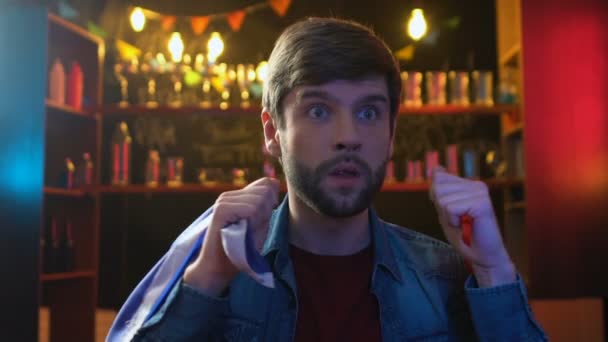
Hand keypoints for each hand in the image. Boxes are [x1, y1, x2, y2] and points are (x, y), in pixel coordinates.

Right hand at [184, 177, 279, 294]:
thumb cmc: (241, 249)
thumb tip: (275, 182)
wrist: (219, 268)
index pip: (266, 183)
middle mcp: (229, 195)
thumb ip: (267, 204)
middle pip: (265, 190)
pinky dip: (253, 221)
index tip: (262, 219)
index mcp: (238, 196)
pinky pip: (251, 208)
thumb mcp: (260, 223)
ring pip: (259, 199)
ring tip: (245, 230)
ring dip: (259, 219)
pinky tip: (242, 230)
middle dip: (266, 211)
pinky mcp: (221, 210)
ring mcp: (224, 201)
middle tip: (252, 228)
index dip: (272, 202)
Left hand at [430, 167, 515, 286]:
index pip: (438, 179)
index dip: (437, 199)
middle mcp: (476, 184)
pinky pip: (450, 208)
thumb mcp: (446, 210)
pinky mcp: (482, 203)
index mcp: (468, 184)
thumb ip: (440, 190)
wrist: (483, 255)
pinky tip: (466, 226)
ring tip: (463, 224)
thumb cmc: (465, 235)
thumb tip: (436, 168)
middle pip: (437, 188)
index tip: (452, 212)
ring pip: (442, 199)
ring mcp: (480, 192)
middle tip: (458, 220)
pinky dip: (453, 221)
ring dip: (448, 217)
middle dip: (441, 209)